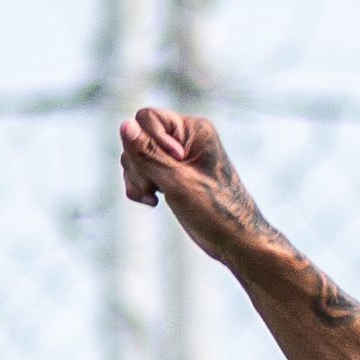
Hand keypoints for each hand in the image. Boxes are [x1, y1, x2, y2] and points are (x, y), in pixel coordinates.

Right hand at [118, 105, 268, 258]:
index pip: (146, 118)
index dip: (148, 142)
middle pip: (137, 138)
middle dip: (138, 164)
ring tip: (154, 196)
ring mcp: (176, 158)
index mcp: (193, 129)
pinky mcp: (170, 175)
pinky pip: (140, 171)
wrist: (234, 241)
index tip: (172, 165)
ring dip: (138, 178)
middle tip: (155, 187)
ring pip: (134, 156)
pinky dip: (140, 186)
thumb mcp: (177, 181)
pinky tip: (153, 201)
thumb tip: (125, 124)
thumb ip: (147, 154)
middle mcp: (184, 138)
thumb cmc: (215, 211)